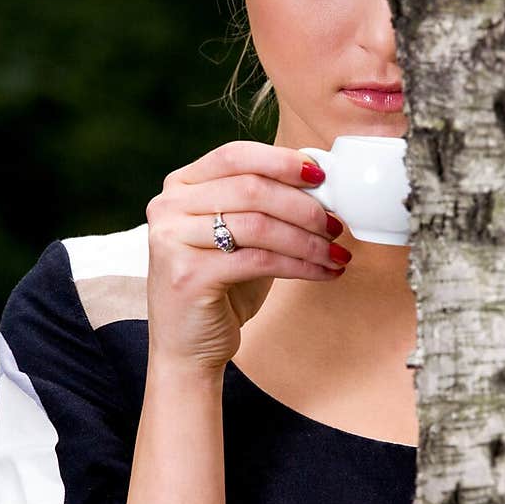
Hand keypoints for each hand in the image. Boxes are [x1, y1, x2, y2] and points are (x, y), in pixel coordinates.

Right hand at [145, 141, 349, 372]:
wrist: (188, 348)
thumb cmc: (220, 288)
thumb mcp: (238, 236)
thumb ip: (263, 204)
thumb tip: (319, 179)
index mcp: (180, 186)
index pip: (235, 155)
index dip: (282, 161)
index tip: (321, 176)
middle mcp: (168, 207)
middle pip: (251, 188)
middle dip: (304, 206)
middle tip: (336, 224)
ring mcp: (173, 240)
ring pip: (259, 226)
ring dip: (308, 240)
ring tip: (336, 252)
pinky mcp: (188, 275)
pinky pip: (260, 260)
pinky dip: (301, 265)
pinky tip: (323, 272)